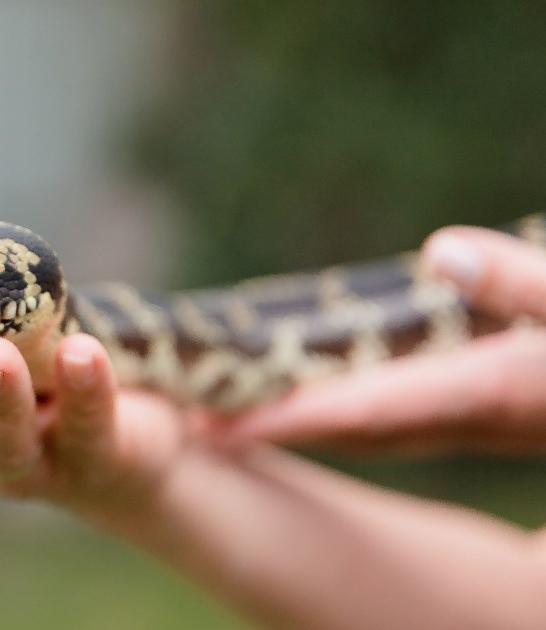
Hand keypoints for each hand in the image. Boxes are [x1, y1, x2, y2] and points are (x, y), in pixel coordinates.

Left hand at [211, 225, 545, 453]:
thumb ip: (527, 285)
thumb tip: (440, 253)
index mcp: (494, 392)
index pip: (367, 411)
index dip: (288, 420)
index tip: (217, 430)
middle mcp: (484, 414)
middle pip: (359, 428)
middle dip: (278, 428)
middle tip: (197, 428)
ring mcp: (495, 412)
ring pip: (382, 424)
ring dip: (312, 417)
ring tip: (240, 407)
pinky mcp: (506, 400)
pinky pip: (412, 409)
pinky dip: (358, 404)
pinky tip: (331, 384)